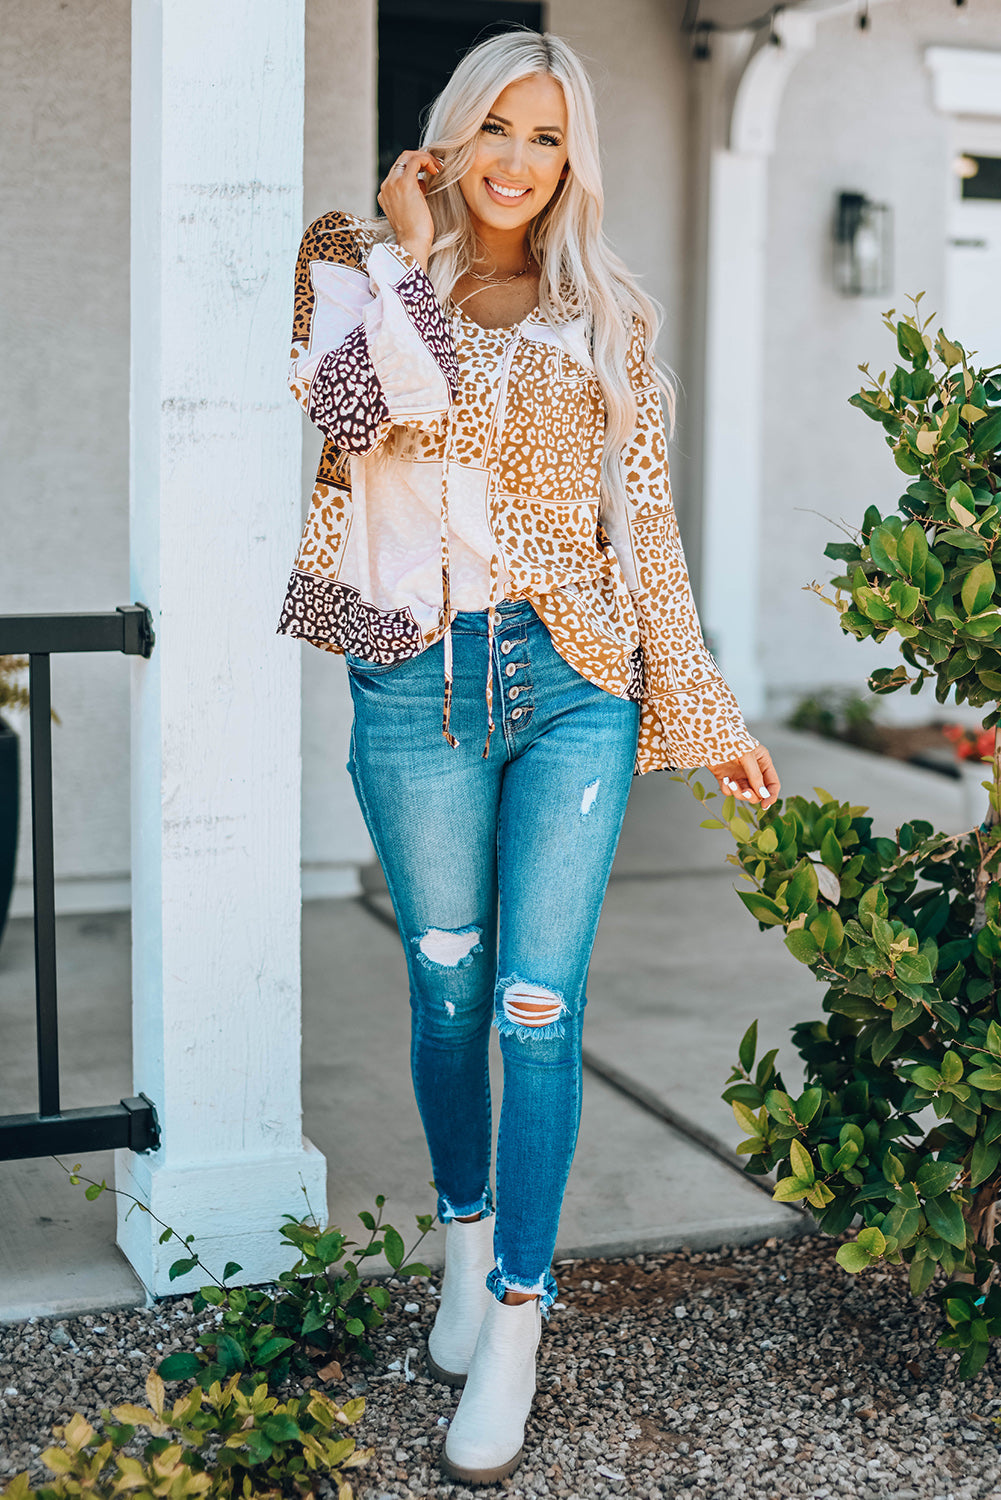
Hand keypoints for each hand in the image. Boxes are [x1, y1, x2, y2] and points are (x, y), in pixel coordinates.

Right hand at [377, 149, 442, 267]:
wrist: (412, 244)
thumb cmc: (415, 234)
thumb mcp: (410, 211)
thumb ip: (411, 197)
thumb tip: (422, 184)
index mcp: (385, 194)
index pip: (398, 171)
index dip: (415, 168)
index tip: (429, 175)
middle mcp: (386, 186)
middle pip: (402, 160)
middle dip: (420, 159)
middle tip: (436, 167)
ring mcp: (393, 184)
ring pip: (408, 156)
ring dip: (425, 158)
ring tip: (437, 167)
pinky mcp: (404, 183)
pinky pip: (415, 160)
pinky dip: (427, 160)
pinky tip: (436, 169)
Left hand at [707, 745, 779, 809]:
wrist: (709, 735)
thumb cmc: (731, 740)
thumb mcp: (747, 756)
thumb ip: (756, 776)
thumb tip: (762, 795)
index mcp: (762, 762)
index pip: (772, 784)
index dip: (771, 795)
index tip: (765, 805)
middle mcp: (752, 770)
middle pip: (758, 792)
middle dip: (751, 795)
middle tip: (744, 791)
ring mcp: (738, 774)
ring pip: (743, 793)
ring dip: (737, 792)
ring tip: (730, 782)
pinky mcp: (724, 777)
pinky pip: (728, 791)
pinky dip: (727, 788)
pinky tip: (724, 779)